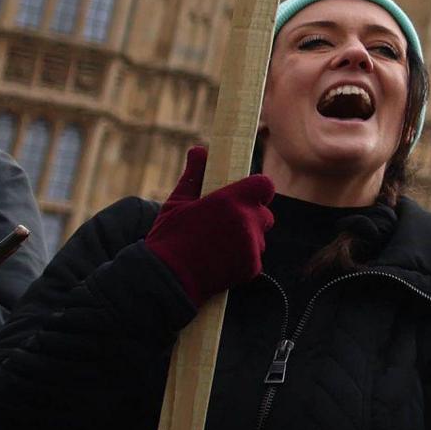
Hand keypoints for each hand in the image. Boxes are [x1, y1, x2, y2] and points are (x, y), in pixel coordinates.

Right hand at [139, 147, 275, 305]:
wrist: (165, 279)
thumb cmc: (168, 238)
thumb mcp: (176, 203)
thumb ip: (195, 175)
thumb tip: (199, 150)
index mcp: (230, 200)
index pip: (265, 185)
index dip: (256, 189)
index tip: (242, 195)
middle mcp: (246, 220)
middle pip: (263, 213)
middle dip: (249, 217)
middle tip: (223, 225)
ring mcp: (252, 245)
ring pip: (259, 236)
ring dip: (246, 238)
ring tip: (216, 245)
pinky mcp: (253, 267)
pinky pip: (254, 257)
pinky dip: (242, 259)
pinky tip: (219, 261)